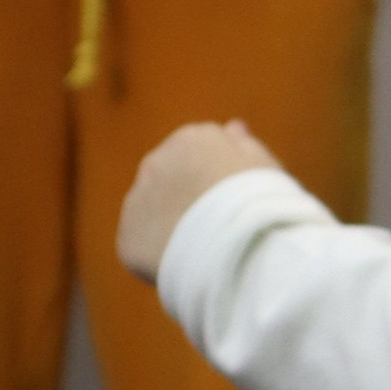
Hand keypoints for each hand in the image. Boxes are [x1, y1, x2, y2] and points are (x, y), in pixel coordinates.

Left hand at [117, 121, 282, 282]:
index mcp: (190, 139)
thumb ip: (242, 144)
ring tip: (200, 246)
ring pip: (152, 209)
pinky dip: (157, 252)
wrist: (237, 247)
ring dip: (169, 222)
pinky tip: (183, 261)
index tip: (231, 199)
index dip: (214, 179)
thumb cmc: (260, 204)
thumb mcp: (262, 165)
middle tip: (214, 224)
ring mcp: (138, 199)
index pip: (196, 153)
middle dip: (186, 197)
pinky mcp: (128, 236)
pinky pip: (142, 242)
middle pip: (169, 178)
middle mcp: (155, 162)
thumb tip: (232, 127)